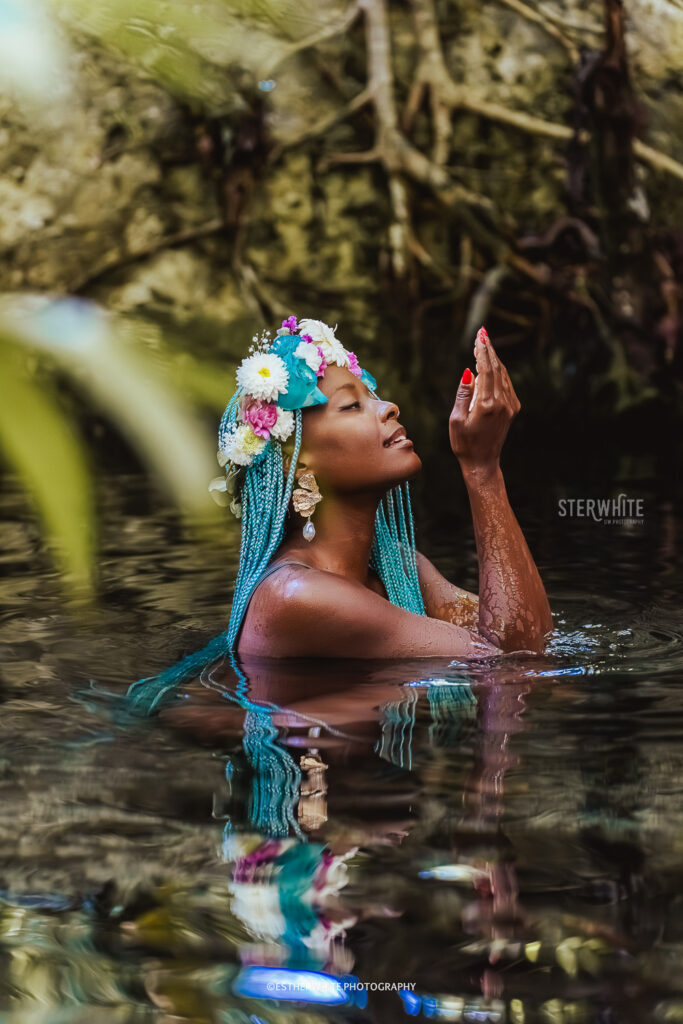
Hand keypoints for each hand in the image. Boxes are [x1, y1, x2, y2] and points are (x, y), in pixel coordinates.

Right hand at [449, 327, 520, 471]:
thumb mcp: (456, 419)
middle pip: (496, 368)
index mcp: (487, 405)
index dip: (482, 351)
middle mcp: (502, 403)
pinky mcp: (513, 409)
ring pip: (503, 375)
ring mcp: (510, 405)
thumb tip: (469, 371)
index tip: (478, 337)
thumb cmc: (464, 443)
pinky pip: (506, 384)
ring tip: (484, 344)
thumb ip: (463, 393)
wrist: (483, 462)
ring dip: (494, 359)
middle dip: (488, 349)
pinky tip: (491, 364)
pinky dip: (498, 371)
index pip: (486, 370)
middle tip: (481, 332)